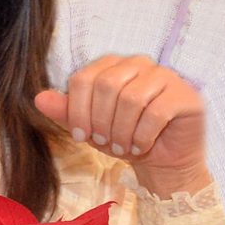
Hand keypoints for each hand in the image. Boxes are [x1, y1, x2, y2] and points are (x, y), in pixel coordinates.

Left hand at [36, 56, 211, 197]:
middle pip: (107, 85)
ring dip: (122, 131)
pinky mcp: (185, 95)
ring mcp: (166, 77)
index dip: (77, 110)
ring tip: (123, 148)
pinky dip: (143, 136)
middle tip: (105, 144)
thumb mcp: (91, 128)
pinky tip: (141, 146)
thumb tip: (38, 98)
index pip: (85, 77)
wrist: (163, 161)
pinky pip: (156, 112)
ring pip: (132, 99)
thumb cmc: (126, 138)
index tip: (80, 136)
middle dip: (100, 122)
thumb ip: (67, 112)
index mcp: (115, 66)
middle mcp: (141, 63)